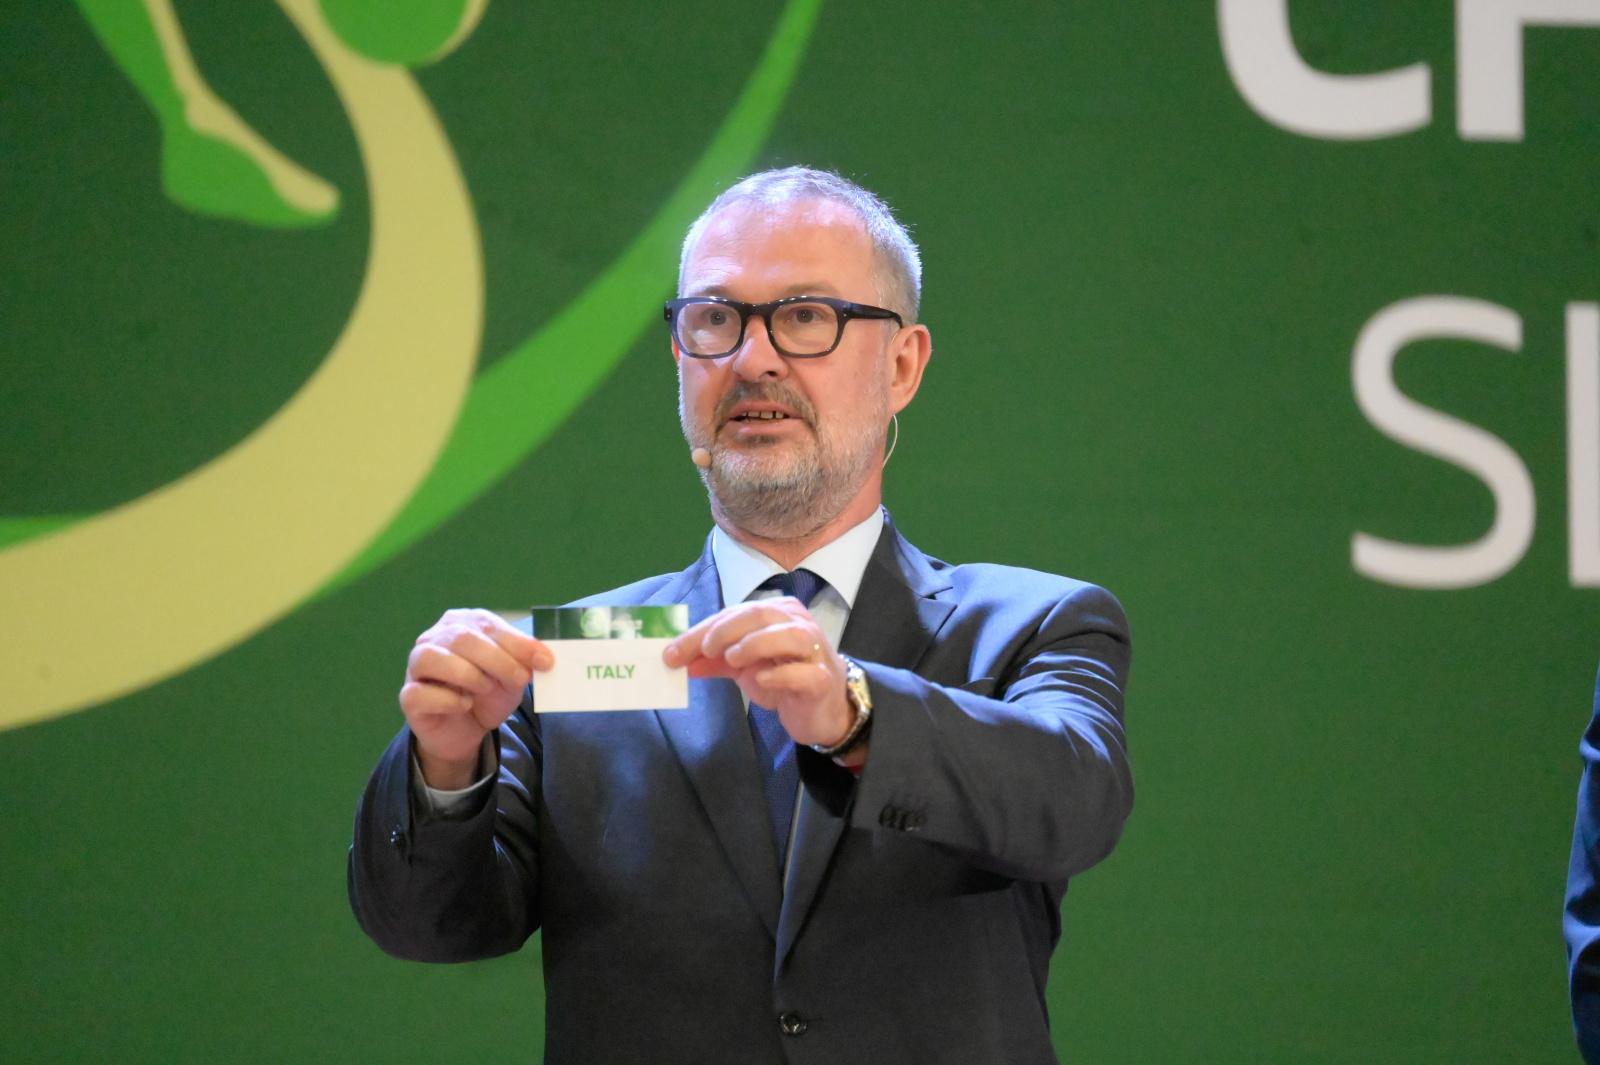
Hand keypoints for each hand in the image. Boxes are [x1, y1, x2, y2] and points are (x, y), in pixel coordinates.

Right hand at [400, 609, 551, 788]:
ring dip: (467, 674)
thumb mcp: (512, 676)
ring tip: (486, 688)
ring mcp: (416, 667)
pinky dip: (447, 699)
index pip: (487, 624)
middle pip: (462, 638)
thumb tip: (544, 656)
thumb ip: (524, 662)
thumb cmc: (488, 693)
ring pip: (431, 657)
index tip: (545, 661)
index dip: (517, 642)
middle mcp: (434, 638)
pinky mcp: (409, 696)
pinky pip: (419, 692)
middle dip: (497, 659)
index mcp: (462, 623)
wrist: (467, 730)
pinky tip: (465, 704)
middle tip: (520, 679)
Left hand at [663, 598, 852, 748]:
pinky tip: (761, 680)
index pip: (736, 614)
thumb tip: (678, 660)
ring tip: (732, 660)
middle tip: (703, 651)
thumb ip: (714, 661)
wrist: (822, 711)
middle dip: (724, 631)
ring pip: (789, 635)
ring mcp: (814, 651)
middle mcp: (798, 624)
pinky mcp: (822, 680)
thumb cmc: (785, 680)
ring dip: (755, 643)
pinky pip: (804, 672)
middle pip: (760, 615)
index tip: (672, 652)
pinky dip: (780, 674)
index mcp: (778, 613)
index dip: (701, 631)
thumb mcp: (744, 667)